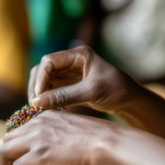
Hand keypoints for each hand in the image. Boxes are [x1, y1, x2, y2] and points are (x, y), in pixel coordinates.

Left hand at [0, 109, 124, 164]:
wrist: (108, 145)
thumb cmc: (100, 140)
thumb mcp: (74, 130)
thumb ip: (59, 137)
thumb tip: (55, 153)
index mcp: (47, 116)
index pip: (21, 130)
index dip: (20, 147)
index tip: (26, 160)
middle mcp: (37, 124)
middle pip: (8, 140)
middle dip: (9, 157)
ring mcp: (36, 139)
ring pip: (6, 153)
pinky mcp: (37, 156)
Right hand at [28, 46, 146, 112]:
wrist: (130, 99)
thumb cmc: (116, 90)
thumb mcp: (91, 92)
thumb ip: (65, 96)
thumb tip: (37, 103)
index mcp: (79, 54)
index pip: (49, 61)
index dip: (41, 78)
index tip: (38, 96)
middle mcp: (71, 61)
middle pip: (43, 70)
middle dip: (37, 87)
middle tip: (35, 106)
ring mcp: (69, 73)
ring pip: (44, 81)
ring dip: (40, 94)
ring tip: (40, 110)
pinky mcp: (69, 85)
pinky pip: (51, 90)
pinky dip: (46, 99)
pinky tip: (47, 110)